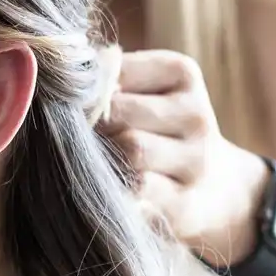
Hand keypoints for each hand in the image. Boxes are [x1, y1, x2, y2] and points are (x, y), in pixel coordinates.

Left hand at [96, 51, 270, 266]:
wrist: (213, 186)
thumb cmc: (157, 128)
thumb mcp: (143, 91)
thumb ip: (105, 81)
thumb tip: (62, 82)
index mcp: (181, 73)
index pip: (112, 72)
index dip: (86, 93)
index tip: (77, 106)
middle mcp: (195, 115)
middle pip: (119, 113)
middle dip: (91, 127)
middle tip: (77, 138)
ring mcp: (195, 161)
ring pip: (130, 152)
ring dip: (102, 158)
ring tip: (96, 162)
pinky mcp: (184, 203)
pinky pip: (138, 191)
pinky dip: (117, 189)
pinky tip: (113, 188)